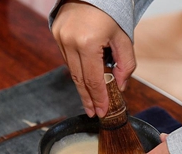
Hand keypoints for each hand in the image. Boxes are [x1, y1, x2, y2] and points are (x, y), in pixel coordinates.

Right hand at [52, 0, 135, 117]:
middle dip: (87, 99)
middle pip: (79, 79)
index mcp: (88, 42)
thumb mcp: (124, 37)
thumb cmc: (112, 11)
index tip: (101, 112)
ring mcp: (60, 38)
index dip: (98, 98)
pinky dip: (77, 70)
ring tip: (90, 100)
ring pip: (72, 70)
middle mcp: (70, 41)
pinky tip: (84, 79)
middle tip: (92, 113)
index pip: (93, 79)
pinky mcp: (56, 34)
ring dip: (82, 86)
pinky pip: (67, 59)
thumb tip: (119, 86)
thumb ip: (125, 64)